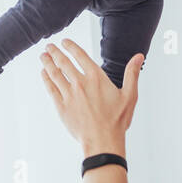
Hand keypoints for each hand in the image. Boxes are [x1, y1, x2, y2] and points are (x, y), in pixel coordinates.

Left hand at [40, 39, 143, 153]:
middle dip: (55, 52)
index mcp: (96, 78)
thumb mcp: (129, 95)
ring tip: (43, 56)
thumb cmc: (117, 120)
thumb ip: (132, 74)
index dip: (70, 46)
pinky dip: (46, 79)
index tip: (64, 41)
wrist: (102, 141)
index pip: (80, 55)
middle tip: (49, 46)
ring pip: (54, 74)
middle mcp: (80, 83)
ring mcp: (69, 95)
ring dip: (47, 63)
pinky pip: (51, 88)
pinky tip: (43, 73)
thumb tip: (138, 57)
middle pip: (63, 62)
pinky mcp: (61, 107)